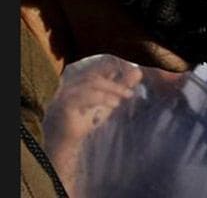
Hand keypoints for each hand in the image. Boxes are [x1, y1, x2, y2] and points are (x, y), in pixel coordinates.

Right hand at [43, 55, 142, 194]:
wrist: (66, 144)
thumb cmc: (86, 121)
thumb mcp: (108, 102)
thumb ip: (120, 88)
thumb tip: (137, 73)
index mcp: (80, 81)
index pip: (99, 66)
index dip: (118, 66)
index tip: (135, 73)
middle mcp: (71, 84)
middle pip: (96, 75)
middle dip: (117, 80)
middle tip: (132, 90)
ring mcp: (65, 94)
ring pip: (91, 83)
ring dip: (112, 88)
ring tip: (126, 96)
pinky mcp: (63, 106)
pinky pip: (84, 97)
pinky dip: (102, 98)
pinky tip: (114, 104)